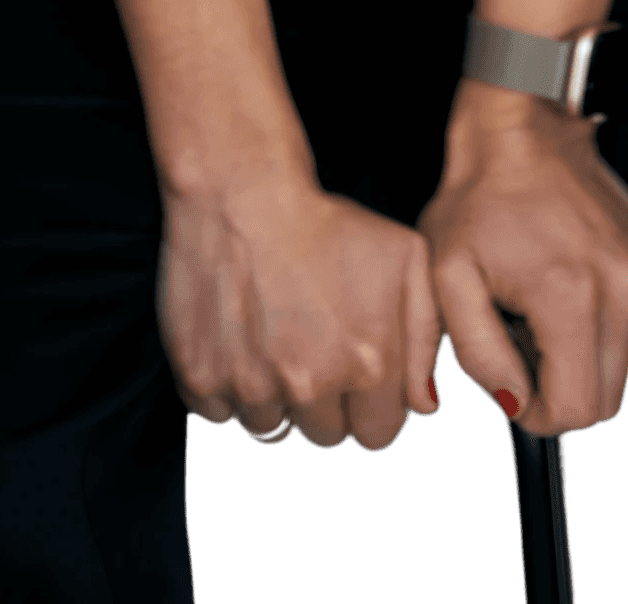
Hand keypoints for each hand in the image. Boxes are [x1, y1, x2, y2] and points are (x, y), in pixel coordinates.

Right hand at [157, 156, 444, 451]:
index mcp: (367, 364)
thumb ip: (425, 336)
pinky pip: (221, 414)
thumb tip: (424, 407)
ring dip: (277, 399)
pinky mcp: (202, 378)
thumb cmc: (326, 221)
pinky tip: (241, 340)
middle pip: (325, 437)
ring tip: (276, 339)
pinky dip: (229, 389)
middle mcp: (310, 387)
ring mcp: (252, 387)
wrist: (244, 191)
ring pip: (272, 429)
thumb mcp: (404, 257)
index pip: (378, 434)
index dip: (370, 403)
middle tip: (313, 346)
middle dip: (327, 403)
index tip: (355, 368)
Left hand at [418, 82, 627, 435]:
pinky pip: (626, 321)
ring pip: (618, 362)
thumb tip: (513, 402)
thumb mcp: (448, 276)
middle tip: (518, 344)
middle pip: (607, 398)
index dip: (538, 414)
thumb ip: (477, 353)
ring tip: (534, 305)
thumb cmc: (478, 194)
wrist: (520, 126)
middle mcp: (620, 284)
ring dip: (576, 353)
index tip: (511, 383)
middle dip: (560, 389)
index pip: (578, 409)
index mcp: (570, 294)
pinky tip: (557, 279)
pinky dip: (593, 319)